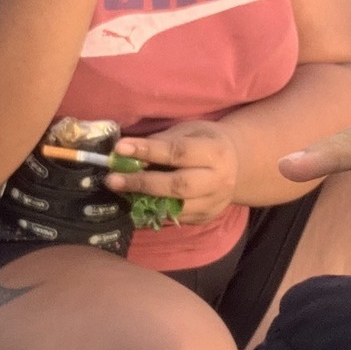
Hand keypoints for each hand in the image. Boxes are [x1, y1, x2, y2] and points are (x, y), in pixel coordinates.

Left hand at [108, 121, 240, 225]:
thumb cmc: (204, 141)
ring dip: (144, 201)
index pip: (178, 152)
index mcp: (215, 152)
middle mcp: (218, 180)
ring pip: (176, 208)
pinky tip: (135, 203)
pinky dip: (152, 212)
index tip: (120, 148)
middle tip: (113, 179)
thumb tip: (127, 153)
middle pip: (178, 185)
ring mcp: (213, 203)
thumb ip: (162, 141)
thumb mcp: (189, 131)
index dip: (148, 150)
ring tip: (120, 192)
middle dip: (143, 182)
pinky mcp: (205, 218)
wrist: (238, 164)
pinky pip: (175, 219)